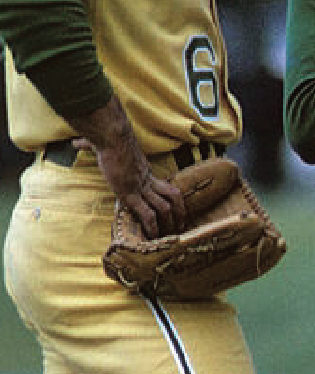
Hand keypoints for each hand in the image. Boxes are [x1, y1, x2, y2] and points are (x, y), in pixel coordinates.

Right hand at [68, 97, 184, 237]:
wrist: (112, 137)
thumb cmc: (108, 140)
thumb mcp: (102, 145)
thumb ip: (90, 145)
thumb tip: (75, 142)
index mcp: (145, 171)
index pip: (164, 187)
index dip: (170, 200)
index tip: (173, 211)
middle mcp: (147, 180)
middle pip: (172, 197)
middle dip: (178, 212)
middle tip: (180, 225)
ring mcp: (140, 188)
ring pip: (164, 207)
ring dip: (168, 222)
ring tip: (169, 235)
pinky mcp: (131, 195)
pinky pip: (147, 214)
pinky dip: (151, 226)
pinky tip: (152, 235)